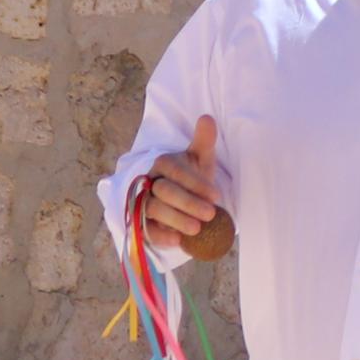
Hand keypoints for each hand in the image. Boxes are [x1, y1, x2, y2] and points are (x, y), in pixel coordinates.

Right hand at [137, 114, 234, 260]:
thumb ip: (204, 141)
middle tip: (211, 214)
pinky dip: (161, 236)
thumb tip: (207, 118)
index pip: (176, 172)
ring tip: (197, 229)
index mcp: (162, 163)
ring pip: (154, 210)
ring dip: (176, 219)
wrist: (186, 199)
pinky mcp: (143, 223)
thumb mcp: (201, 159)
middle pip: (164, 192)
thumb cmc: (193, 177)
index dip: (196, 184)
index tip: (216, 196)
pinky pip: (147, 230)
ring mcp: (144, 203)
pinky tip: (177, 241)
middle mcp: (149, 182)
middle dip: (188, 203)